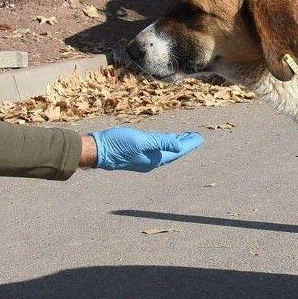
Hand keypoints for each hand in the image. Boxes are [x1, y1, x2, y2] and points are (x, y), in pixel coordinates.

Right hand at [88, 126, 202, 171]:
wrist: (98, 151)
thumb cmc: (118, 144)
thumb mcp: (142, 140)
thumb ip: (161, 142)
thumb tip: (179, 146)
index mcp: (154, 159)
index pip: (177, 151)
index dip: (189, 144)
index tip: (200, 138)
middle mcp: (151, 162)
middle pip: (173, 152)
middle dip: (185, 144)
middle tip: (196, 136)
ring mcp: (144, 159)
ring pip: (165, 151)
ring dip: (175, 143)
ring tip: (185, 136)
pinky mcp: (136, 154)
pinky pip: (156, 149)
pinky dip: (164, 143)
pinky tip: (165, 139)